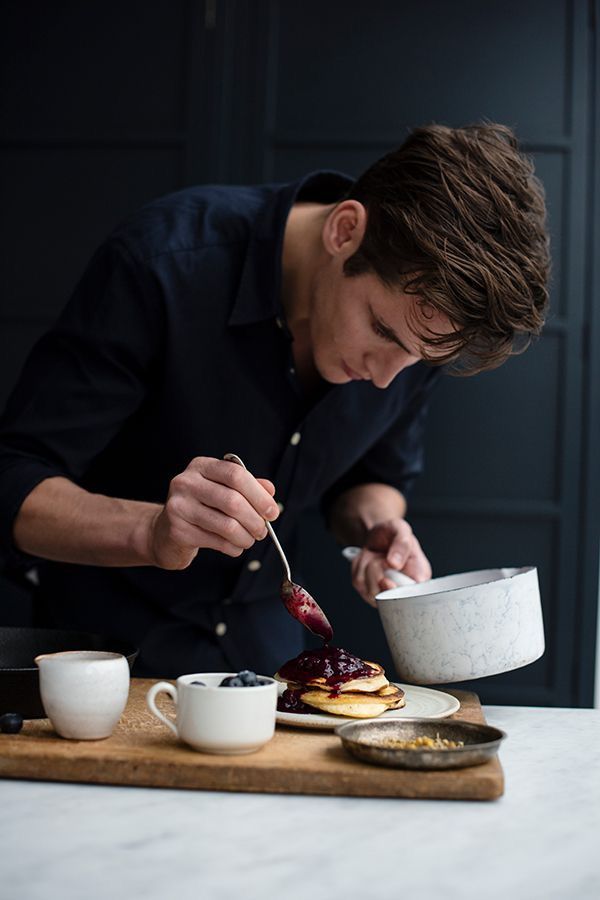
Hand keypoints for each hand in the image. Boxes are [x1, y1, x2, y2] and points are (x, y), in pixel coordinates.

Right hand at [149, 457, 278, 569]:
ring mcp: (179, 506)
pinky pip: (217, 541)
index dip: (259, 495)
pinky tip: (235, 547)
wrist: (165, 532)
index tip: (272, 512)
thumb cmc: (202, 508)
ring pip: (227, 525)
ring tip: (250, 540)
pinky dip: (233, 547)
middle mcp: (186, 482)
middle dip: (255, 520)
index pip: (236, 474)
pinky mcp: (177, 530)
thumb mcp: (223, 491)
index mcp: (201, 466)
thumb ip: (247, 487)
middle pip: (233, 501)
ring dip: (246, 536)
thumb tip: (270, 491)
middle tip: (263, 531)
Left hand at [350, 517, 430, 606]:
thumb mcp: (401, 529)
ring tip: (377, 557)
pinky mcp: (368, 590)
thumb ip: (402, 544)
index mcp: (419, 577)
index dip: (396, 591)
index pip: (411, 597)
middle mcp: (403, 588)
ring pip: (370, 590)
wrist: (377, 535)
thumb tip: (395, 564)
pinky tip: (369, 560)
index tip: (387, 580)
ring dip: (369, 567)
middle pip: (387, 596)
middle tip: (384, 559)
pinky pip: (358, 582)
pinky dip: (360, 567)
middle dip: (379, 573)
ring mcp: (384, 591)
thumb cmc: (392, 534)